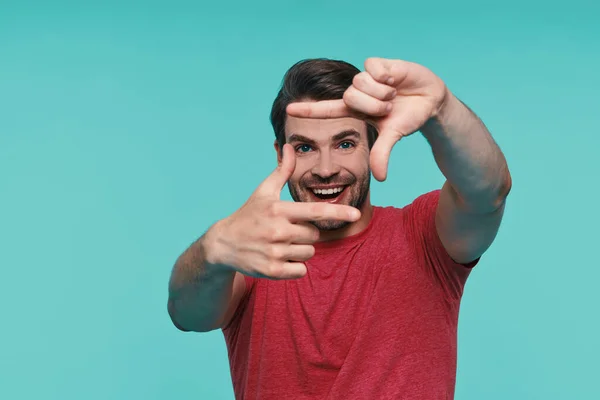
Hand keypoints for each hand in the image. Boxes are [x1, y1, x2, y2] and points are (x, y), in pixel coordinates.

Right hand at [209, 144, 360, 279]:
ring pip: (309, 253)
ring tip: (281, 244)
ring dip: (300, 250)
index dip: (338, 212)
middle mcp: (278, 231)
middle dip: (305, 234)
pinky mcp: (271, 270)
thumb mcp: (264, 191)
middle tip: (286, 231)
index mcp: (279, 210)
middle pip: (315, 235)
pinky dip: (294, 267)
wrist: (224, 243)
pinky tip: (279, 258)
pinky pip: (300, 271)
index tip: (356, 214)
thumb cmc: (249, 214)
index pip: (315, 211)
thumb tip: (290, 147)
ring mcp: (274, 252)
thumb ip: (282, 171)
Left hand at [286, 57, 448, 181]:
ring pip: (361, 82)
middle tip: (389, 107)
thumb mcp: (394, 135)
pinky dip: (387, 75)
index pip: (327, 110)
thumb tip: (380, 178)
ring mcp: (366, 78)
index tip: (288, 110)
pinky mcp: (377, 64)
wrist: (429, 98)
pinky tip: (396, 78)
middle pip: (350, 96)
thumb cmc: (408, 117)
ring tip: (394, 94)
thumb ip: (382, 153)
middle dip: (373, 105)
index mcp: (355, 111)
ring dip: (382, 92)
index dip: (308, 111)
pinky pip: (373, 68)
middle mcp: (357, 93)